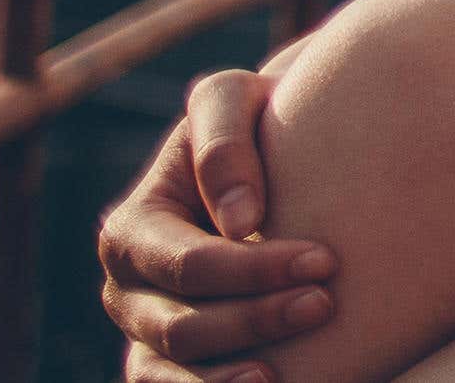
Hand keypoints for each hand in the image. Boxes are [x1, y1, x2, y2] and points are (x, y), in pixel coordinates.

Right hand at [94, 65, 332, 380]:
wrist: (274, 151)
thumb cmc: (255, 120)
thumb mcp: (234, 100)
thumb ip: (224, 139)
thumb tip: (239, 219)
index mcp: (132, 229)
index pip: (188, 266)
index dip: (253, 271)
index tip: (326, 259)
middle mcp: (127, 291)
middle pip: (183, 328)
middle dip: (256, 319)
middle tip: (326, 303)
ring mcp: (145, 335)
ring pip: (175, 372)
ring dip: (235, 374)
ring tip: (293, 368)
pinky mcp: (169, 366)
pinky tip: (272, 382)